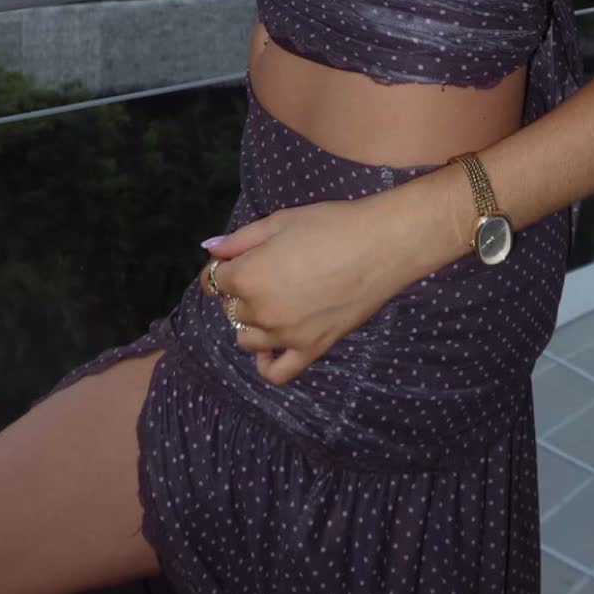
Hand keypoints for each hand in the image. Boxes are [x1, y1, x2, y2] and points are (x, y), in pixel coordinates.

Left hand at [198, 194, 412, 386]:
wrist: (382, 245)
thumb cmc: (331, 225)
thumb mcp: (280, 221)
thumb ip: (240, 240)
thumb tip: (211, 250)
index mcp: (248, 276)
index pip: (215, 281)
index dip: (224, 267)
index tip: (238, 259)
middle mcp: (260, 311)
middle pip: (231, 308)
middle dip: (241, 290)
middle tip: (267, 270)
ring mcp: (285, 335)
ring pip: (247, 339)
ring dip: (250, 322)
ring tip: (273, 301)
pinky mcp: (312, 348)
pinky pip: (277, 372)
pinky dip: (266, 364)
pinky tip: (272, 348)